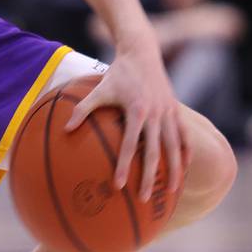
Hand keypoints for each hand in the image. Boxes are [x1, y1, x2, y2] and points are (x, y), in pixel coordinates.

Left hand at [65, 41, 187, 201]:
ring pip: (175, 148)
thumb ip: (83, 109)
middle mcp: (156, 114)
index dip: (124, 166)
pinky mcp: (176, 111)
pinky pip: (184, 136)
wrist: (142, 52)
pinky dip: (185, 153)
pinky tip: (184, 169)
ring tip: (172, 191)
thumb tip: (66, 129)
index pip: (130, 145)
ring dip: (174, 170)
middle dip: (151, 177)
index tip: (118, 185)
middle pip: (155, 152)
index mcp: (136, 110)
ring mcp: (169, 113)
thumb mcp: (98, 88)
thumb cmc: (118, 73)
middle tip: (144, 198)